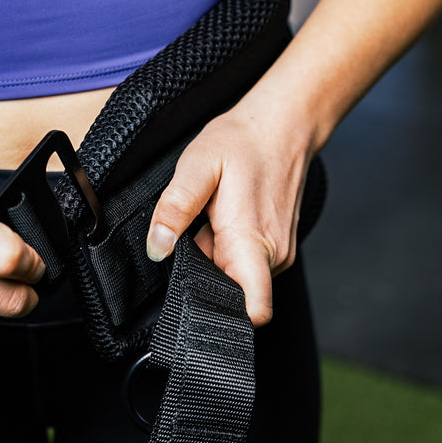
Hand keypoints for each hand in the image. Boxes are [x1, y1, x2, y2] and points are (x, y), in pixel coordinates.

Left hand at [145, 99, 315, 326]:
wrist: (284, 124)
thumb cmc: (244, 141)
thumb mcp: (197, 166)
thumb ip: (174, 209)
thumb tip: (157, 248)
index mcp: (251, 243)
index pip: (253, 312)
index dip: (222, 318)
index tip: (193, 302)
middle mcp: (271, 257)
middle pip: (231, 297)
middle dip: (204, 279)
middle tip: (194, 239)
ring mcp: (277, 254)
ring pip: (235, 280)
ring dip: (212, 261)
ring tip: (209, 223)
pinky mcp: (275, 248)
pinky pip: (243, 265)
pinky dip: (224, 252)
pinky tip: (219, 222)